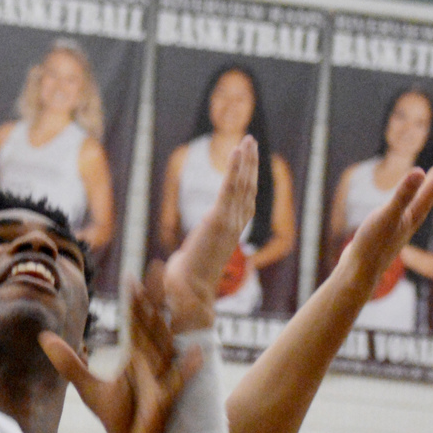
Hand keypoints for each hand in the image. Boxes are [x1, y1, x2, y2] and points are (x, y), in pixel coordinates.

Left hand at [40, 266, 198, 432]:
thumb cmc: (119, 420)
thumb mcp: (89, 388)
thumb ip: (69, 362)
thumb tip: (44, 338)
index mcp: (135, 358)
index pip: (135, 322)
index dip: (134, 299)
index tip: (132, 274)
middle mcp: (150, 364)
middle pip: (152, 324)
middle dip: (155, 297)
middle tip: (160, 265)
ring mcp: (159, 381)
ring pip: (165, 346)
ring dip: (169, 323)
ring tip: (175, 298)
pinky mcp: (164, 403)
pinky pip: (178, 382)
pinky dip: (188, 369)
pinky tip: (199, 352)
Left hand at [162, 137, 258, 330]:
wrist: (188, 292)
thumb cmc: (186, 281)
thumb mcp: (193, 262)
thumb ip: (191, 257)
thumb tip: (180, 259)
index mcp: (231, 233)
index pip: (245, 201)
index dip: (249, 180)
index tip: (249, 162)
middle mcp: (235, 226)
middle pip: (249, 189)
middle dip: (251, 164)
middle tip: (252, 141)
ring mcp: (229, 223)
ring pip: (242, 185)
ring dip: (246, 161)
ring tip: (249, 140)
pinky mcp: (218, 220)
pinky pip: (230, 189)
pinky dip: (236, 169)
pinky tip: (237, 151)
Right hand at [338, 130, 432, 295]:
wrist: (360, 273)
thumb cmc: (371, 246)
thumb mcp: (385, 217)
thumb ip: (402, 195)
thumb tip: (420, 171)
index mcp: (418, 208)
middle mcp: (418, 210)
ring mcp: (409, 215)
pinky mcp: (399, 220)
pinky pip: (419, 194)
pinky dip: (426, 183)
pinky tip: (422, 182)